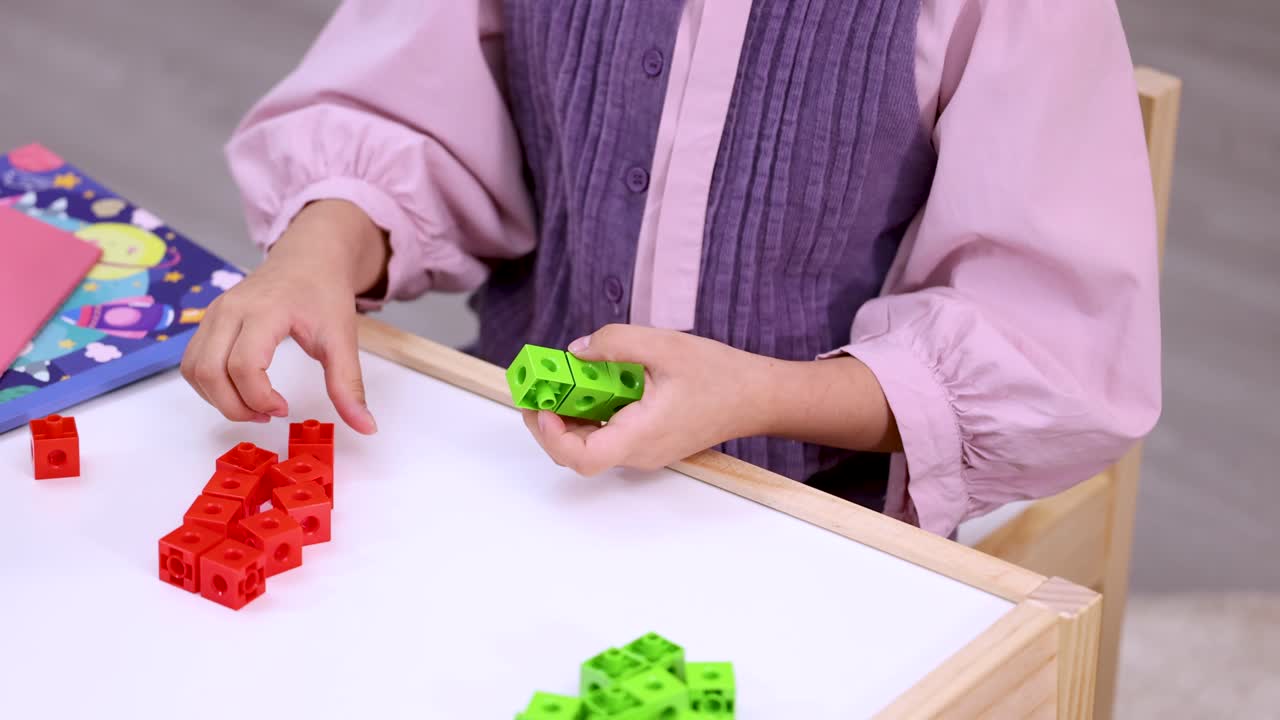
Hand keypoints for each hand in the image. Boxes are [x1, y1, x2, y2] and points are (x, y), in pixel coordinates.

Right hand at [180, 200, 385, 433]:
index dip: (260, 398)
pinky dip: (209, 386)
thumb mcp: (342, 340)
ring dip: (218, 399)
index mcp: (265, 311)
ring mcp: (214, 314)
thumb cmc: (323, 293)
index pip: (243, 365)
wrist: (309, 257)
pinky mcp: (208, 321)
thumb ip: (349, 385)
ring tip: (255, 405)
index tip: (285, 408)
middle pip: (209, 372)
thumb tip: (366, 427)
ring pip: (195, 370)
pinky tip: (240, 391)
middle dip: (235, 406)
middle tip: (268, 414)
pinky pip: (193, 362)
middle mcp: (230, 310)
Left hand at [521, 325, 902, 475]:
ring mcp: (644, 451)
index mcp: (641, 435)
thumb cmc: (720, 374)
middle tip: (538, 386)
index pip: (582, 457)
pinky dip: (591, 412)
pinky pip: (608, 434)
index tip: (542, 403)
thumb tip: (576, 351)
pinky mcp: (648, 442)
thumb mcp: (664, 346)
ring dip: (569, 414)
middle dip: (551, 420)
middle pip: (578, 452)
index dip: (551, 435)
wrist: (759, 396)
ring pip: (591, 443)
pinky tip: (589, 383)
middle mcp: (639, 453)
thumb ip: (615, 343)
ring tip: (560, 379)